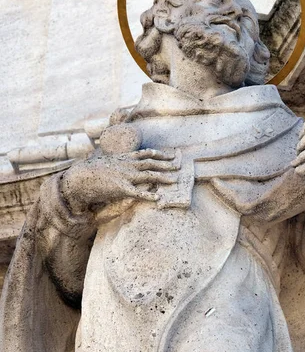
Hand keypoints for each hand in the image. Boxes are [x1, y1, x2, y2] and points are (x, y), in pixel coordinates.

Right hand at [61, 149, 178, 213]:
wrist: (79, 177)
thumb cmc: (90, 171)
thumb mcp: (105, 162)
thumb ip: (116, 162)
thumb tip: (120, 162)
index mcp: (123, 158)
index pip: (145, 153)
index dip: (159, 153)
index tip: (170, 153)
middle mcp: (127, 165)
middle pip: (151, 163)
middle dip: (166, 163)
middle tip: (179, 164)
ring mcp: (125, 176)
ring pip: (149, 175)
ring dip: (163, 177)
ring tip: (174, 179)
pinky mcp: (121, 188)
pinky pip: (139, 192)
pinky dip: (150, 195)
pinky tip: (159, 198)